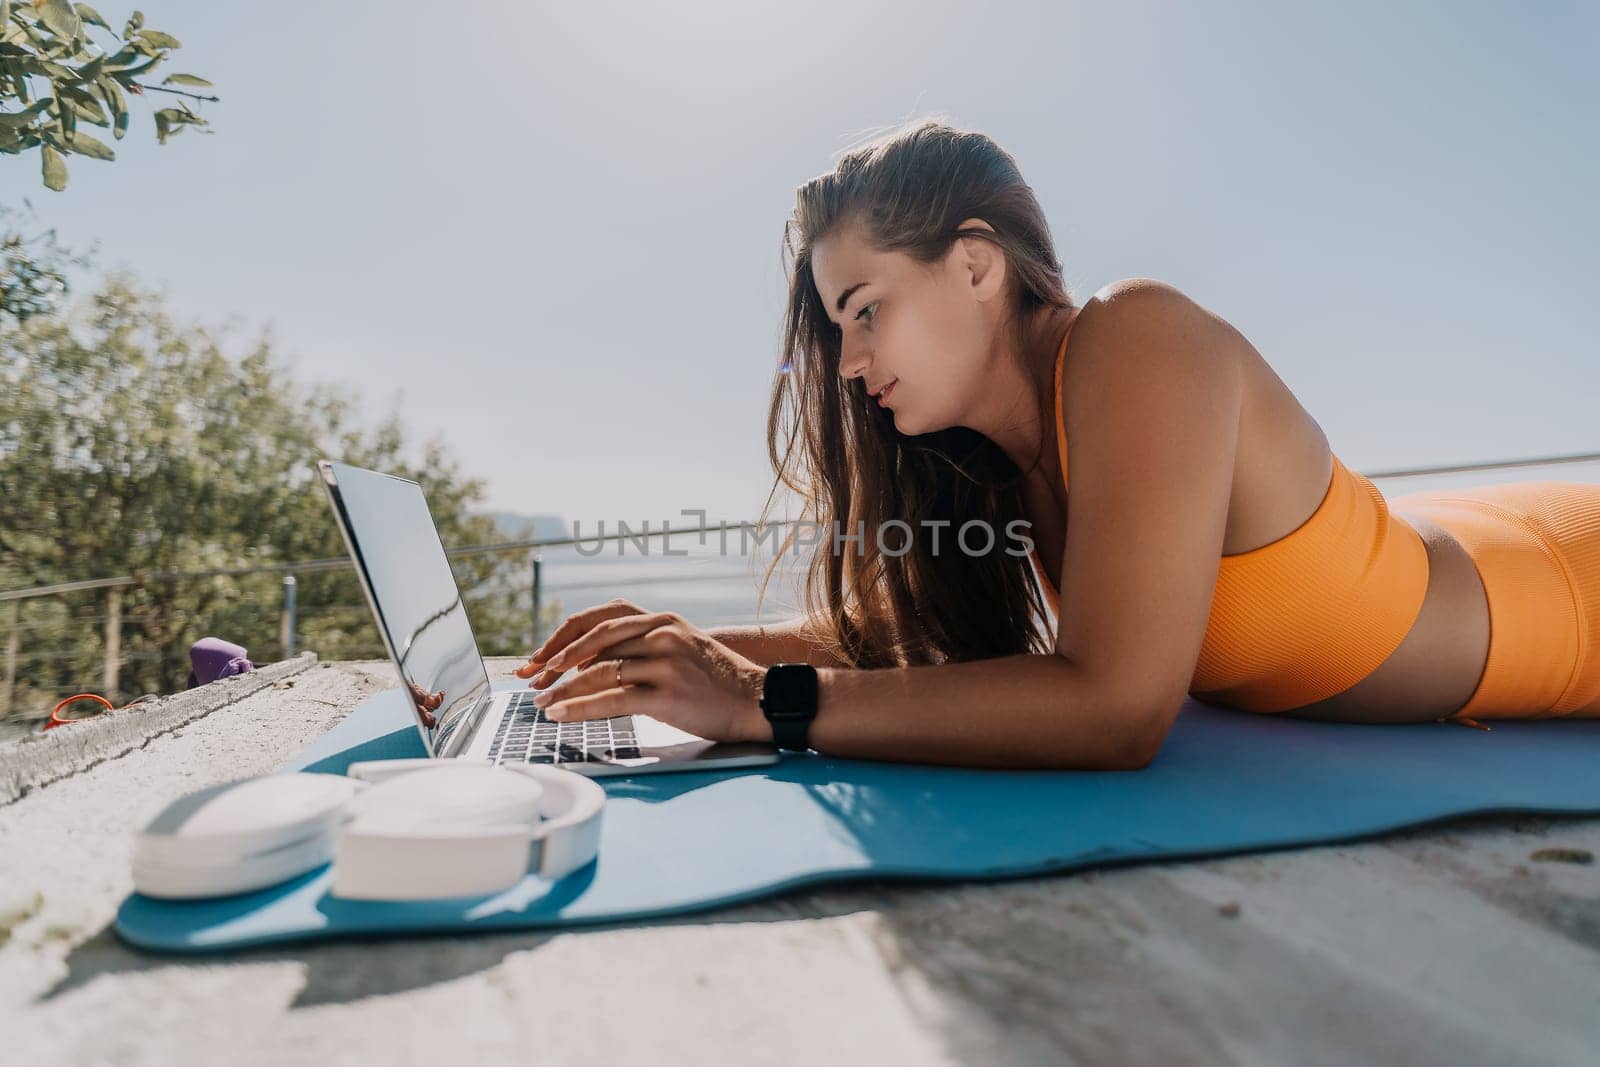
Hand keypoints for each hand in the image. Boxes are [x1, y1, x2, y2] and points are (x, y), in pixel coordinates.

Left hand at [513, 599, 770, 743]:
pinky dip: (579, 707)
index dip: (563, 635)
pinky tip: (560, 714)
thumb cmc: (715, 682)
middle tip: (531, 679)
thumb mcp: (681, 647)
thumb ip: (642, 646)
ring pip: (598, 671)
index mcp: (661, 619)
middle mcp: (661, 633)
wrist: (758, 701)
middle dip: (554, 660)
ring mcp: (665, 662)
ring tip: (541, 703)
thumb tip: (590, 663)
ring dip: (562, 688)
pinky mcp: (667, 694)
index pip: (599, 618)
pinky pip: (612, 699)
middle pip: (592, 640)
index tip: (539, 656)